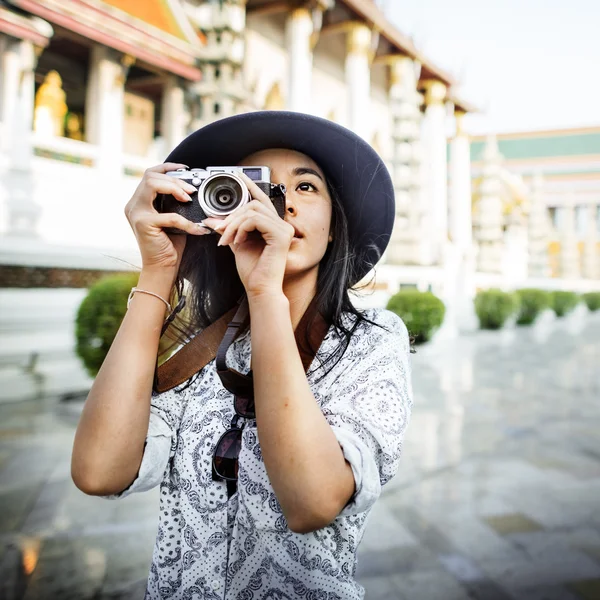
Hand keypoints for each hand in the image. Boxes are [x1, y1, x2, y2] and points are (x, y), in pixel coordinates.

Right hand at [124, 163, 210, 271]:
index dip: (167, 167)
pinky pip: (169, 215)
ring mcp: (136, 213)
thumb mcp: (173, 217)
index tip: (185, 169)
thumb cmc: (170, 244)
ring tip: (189, 199)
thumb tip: (192, 188)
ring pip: (152, 184)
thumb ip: (175, 202)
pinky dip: (186, 222)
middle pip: (151, 176)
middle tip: (191, 190)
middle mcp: (133, 205)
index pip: (149, 174)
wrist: (162, 267)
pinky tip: (197, 229)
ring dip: (174, 188)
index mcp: (139, 202)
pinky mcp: (143, 224)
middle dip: (175, 180)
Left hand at [203, 174, 293, 296]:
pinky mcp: (281, 235)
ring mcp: (284, 229)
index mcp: (274, 227)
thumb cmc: (252, 271)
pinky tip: (238, 241)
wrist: (259, 289)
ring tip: (227, 239)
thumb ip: (229, 229)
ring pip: (253, 210)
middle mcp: (282, 226)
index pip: (262, 200)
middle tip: (220, 231)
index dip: (250, 186)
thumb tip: (212, 219)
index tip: (238, 176)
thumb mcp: (237, 244)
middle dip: (232, 216)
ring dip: (234, 224)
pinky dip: (241, 228)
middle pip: (254, 204)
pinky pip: (256, 220)